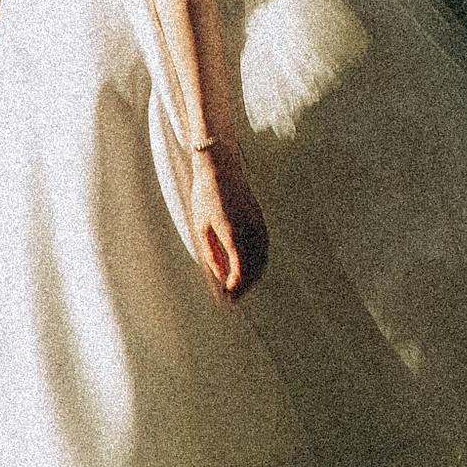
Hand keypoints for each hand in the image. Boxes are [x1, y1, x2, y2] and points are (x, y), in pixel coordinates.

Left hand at [187, 139, 268, 301]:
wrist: (221, 167)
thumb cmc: (206, 195)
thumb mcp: (202, 227)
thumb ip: (211, 253)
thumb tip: (219, 275)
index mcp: (233, 233)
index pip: (240, 269)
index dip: (236, 287)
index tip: (228, 297)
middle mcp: (250, 230)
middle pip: (254, 267)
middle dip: (245, 286)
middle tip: (234, 298)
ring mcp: (258, 223)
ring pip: (262, 258)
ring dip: (254, 276)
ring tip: (242, 287)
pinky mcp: (260, 219)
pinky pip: (264, 247)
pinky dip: (259, 262)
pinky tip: (250, 268)